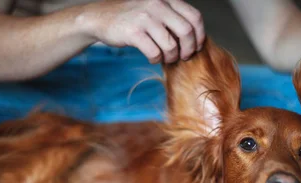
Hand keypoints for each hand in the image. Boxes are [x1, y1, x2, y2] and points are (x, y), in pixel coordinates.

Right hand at [79, 0, 204, 63]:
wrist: (100, 18)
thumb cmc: (132, 18)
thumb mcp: (155, 10)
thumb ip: (173, 18)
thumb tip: (194, 39)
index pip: (195, 17)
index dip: (199, 36)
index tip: (195, 47)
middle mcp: (158, 5)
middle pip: (187, 32)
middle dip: (188, 49)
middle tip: (183, 57)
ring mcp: (145, 17)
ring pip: (171, 45)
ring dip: (171, 57)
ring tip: (165, 58)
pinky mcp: (134, 32)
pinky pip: (155, 53)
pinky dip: (156, 59)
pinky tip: (152, 57)